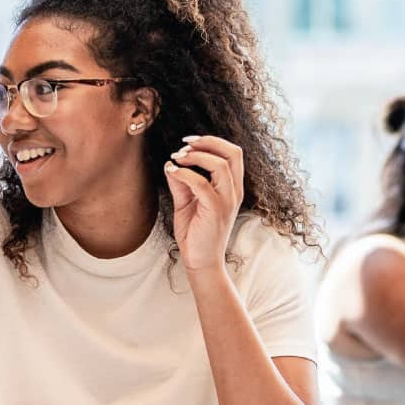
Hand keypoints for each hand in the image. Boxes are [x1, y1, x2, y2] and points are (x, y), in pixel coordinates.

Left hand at [163, 135, 243, 272]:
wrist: (201, 262)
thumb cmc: (196, 234)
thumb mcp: (186, 203)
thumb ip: (182, 183)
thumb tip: (171, 162)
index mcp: (231, 188)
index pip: (232, 154)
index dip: (211, 142)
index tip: (188, 142)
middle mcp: (233, 192)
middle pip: (233, 153)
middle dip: (208, 142)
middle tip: (184, 144)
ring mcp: (227, 201)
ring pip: (220, 165)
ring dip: (195, 156)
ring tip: (177, 157)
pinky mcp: (216, 210)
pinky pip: (201, 184)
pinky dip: (184, 173)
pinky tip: (171, 171)